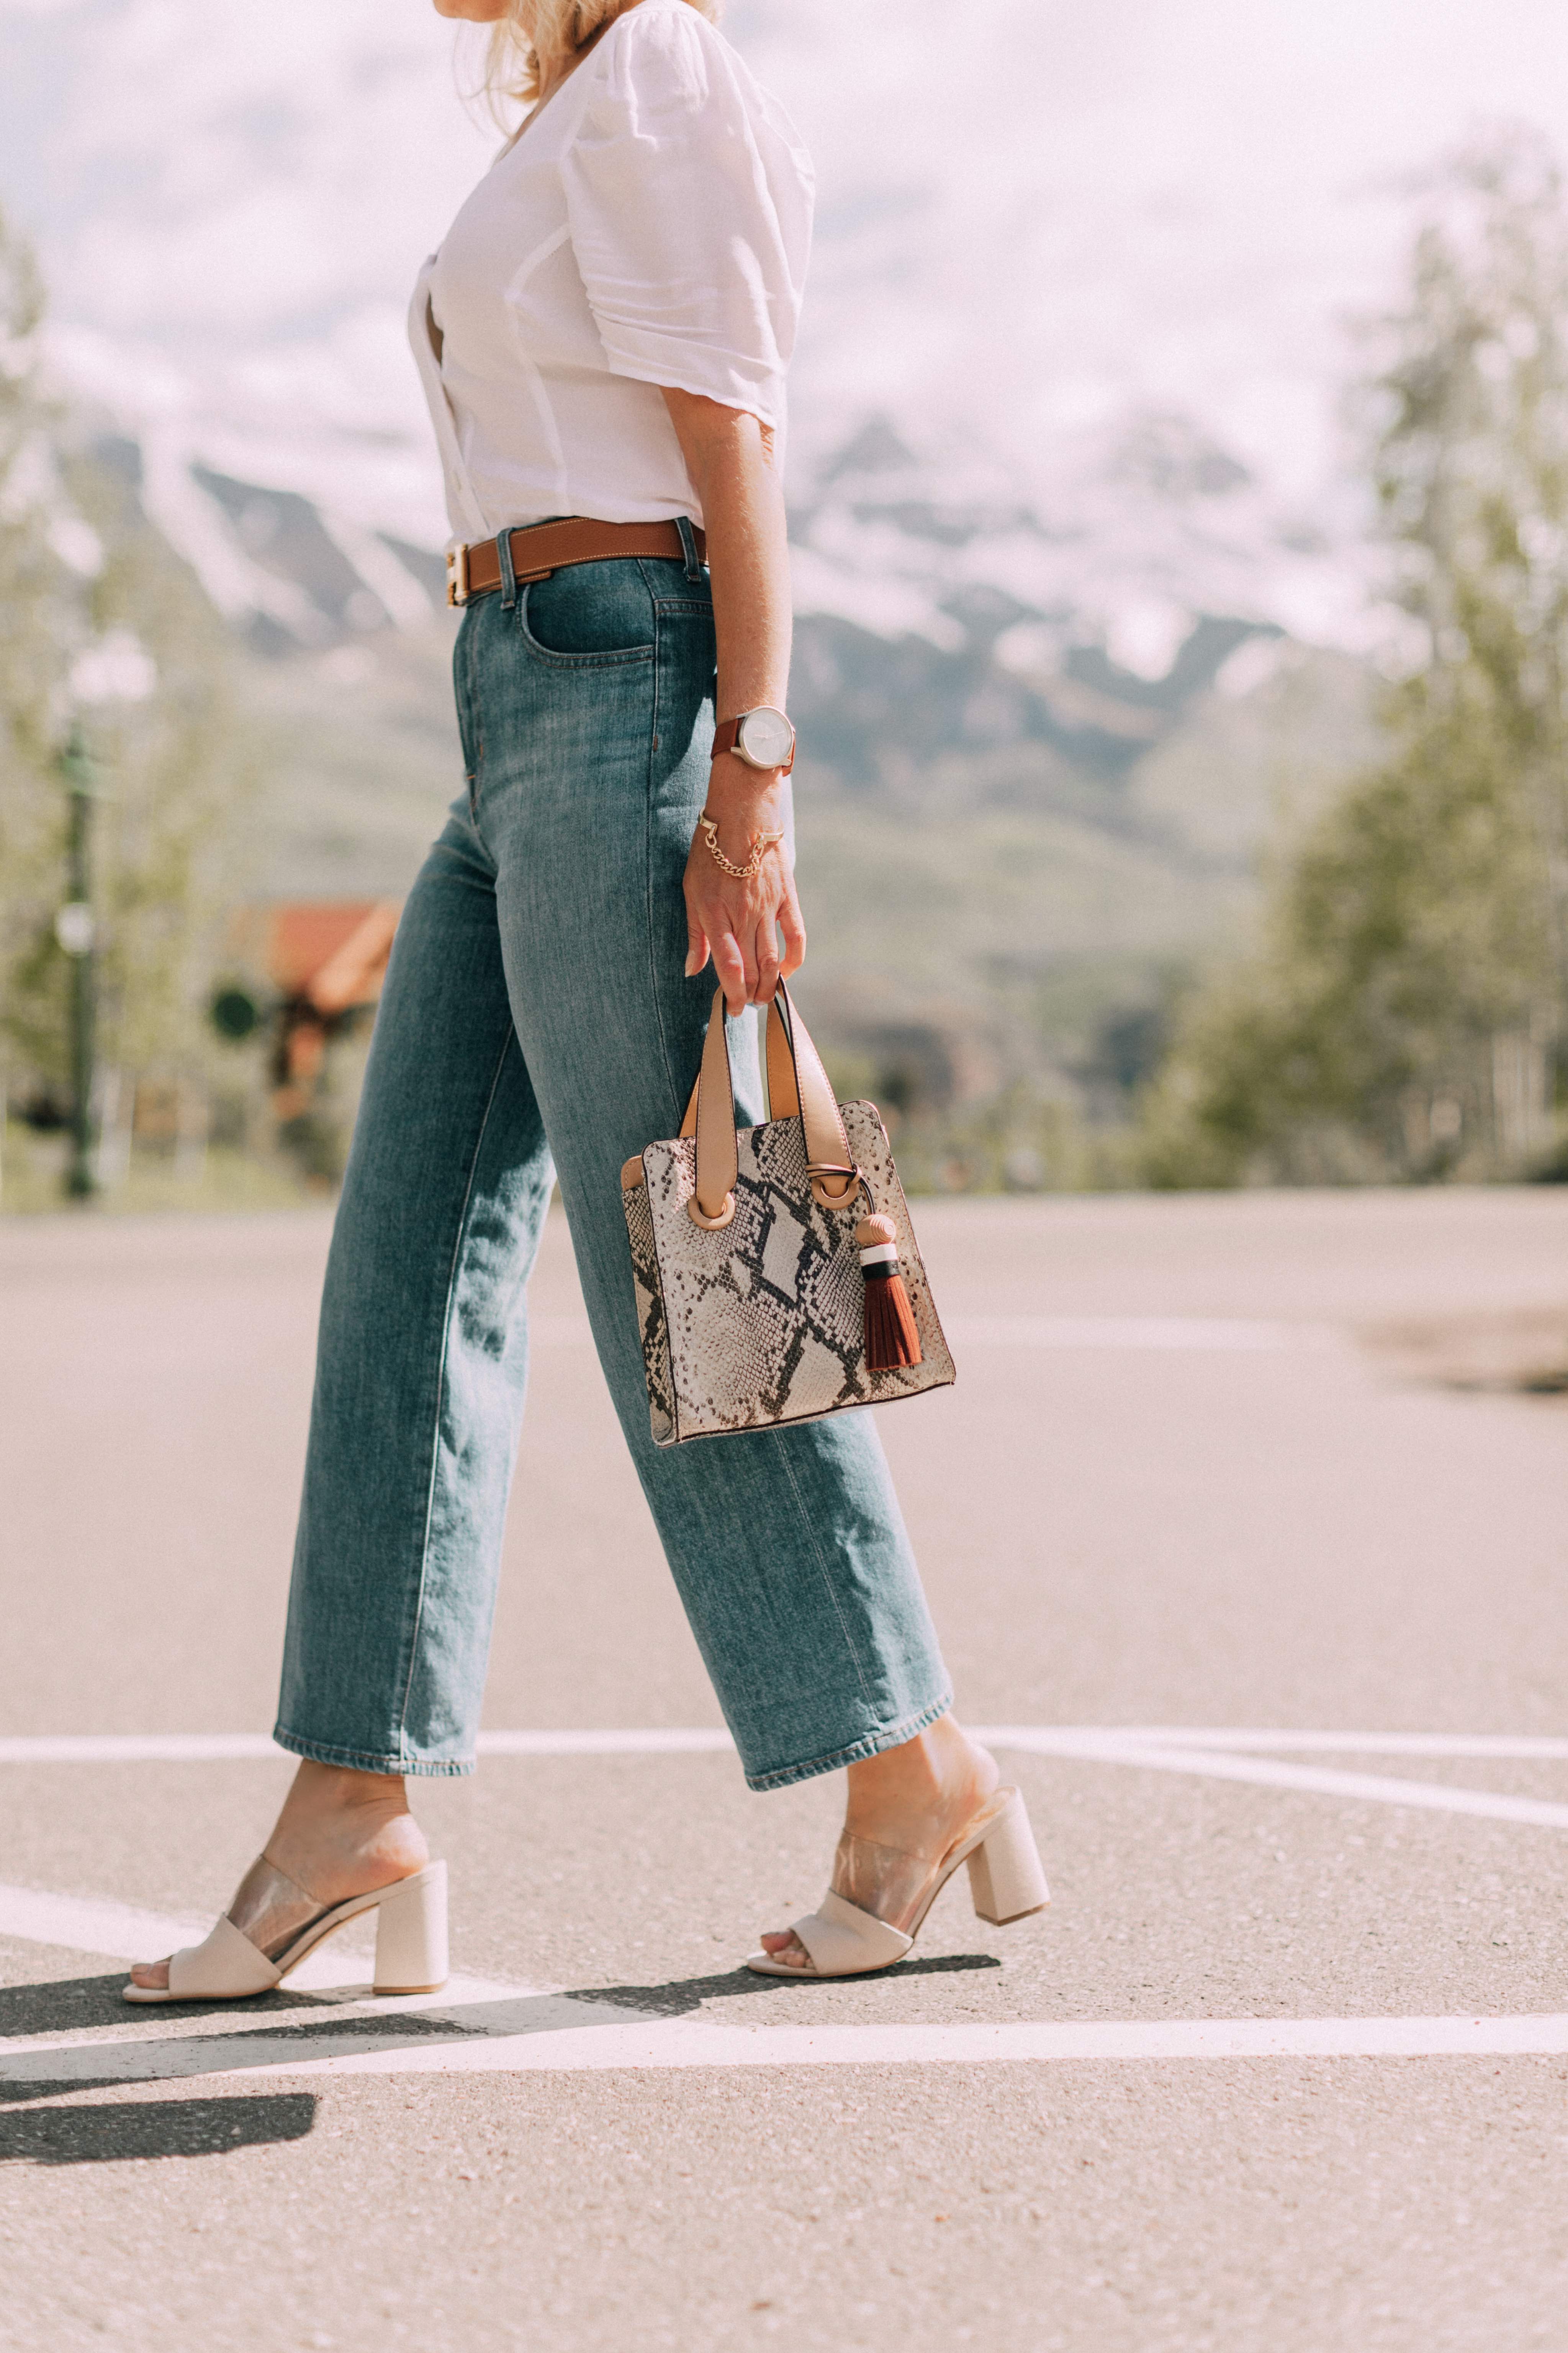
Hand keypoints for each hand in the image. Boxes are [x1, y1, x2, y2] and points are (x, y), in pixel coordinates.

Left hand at [683, 765, 805, 1015]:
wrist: (743, 814)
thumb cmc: (710, 852)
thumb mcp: (690, 890)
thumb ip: (694, 934)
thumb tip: (692, 969)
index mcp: (716, 916)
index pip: (729, 968)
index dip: (731, 995)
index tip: (731, 1010)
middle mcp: (744, 917)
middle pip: (754, 970)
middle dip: (750, 995)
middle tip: (746, 1005)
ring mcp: (768, 909)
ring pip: (774, 960)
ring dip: (769, 985)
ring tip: (763, 996)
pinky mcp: (787, 899)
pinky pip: (796, 936)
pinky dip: (794, 959)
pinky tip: (787, 972)